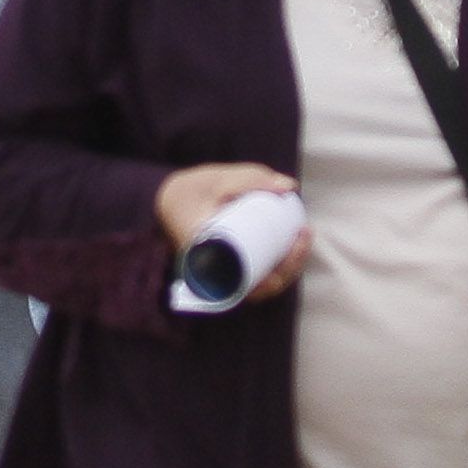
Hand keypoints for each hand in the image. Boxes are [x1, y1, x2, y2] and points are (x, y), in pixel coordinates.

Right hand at [154, 162, 310, 300]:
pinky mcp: (224, 271)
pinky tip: (288, 247)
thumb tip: (290, 187)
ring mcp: (219, 278)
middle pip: (261, 289)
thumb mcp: (217, 180)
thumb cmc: (188, 191)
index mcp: (209, 264)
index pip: (251, 284)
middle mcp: (213, 279)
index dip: (281, 271)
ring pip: (259, 287)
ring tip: (302, 237)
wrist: (162, 201)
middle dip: (291, 267)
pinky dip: (273, 267)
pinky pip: (252, 278)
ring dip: (286, 268)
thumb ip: (251, 178)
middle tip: (304, 235)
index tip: (296, 244)